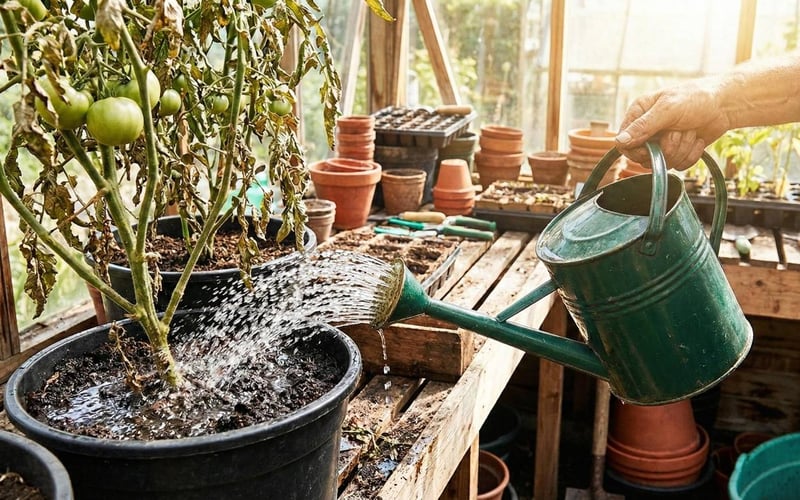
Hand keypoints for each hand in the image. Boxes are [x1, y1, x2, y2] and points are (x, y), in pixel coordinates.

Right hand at [615, 79, 730, 169]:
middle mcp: (648, 130)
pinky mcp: (678, 152)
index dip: (637, 151)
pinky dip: (691, 155)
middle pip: (644, 158)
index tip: (652, 148)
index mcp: (639, 115)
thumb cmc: (696, 98)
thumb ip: (642, 126)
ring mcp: (663, 142)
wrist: (725, 105)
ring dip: (682, 149)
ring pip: (663, 163)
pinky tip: (697, 139)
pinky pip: (679, 166)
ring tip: (691, 131)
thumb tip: (619, 141)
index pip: (624, 144)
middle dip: (666, 149)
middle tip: (679, 133)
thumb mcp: (667, 110)